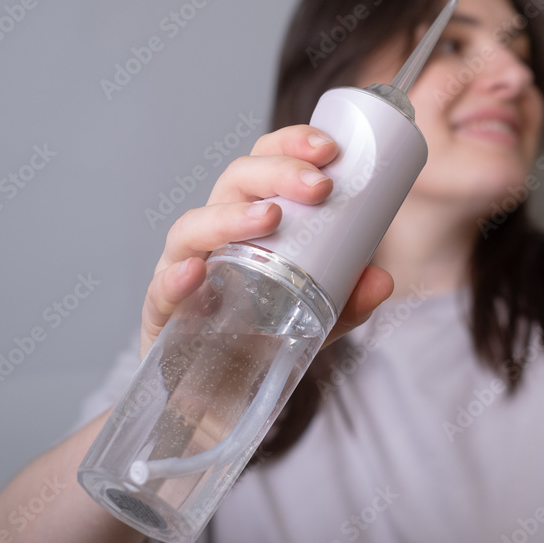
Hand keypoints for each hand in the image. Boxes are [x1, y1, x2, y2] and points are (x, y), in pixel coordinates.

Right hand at [140, 125, 393, 359]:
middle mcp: (214, 234)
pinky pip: (160, 291)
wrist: (219, 399)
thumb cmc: (263, 336)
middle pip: (234, 183)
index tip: (330, 149)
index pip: (264, 163)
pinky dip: (175, 278)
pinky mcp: (162, 314)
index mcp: (250, 219)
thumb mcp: (318, 316)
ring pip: (193, 227)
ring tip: (271, 218)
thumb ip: (351, 300)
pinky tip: (197, 271)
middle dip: (276, 173)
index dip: (291, 145)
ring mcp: (182, 269)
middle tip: (319, 185)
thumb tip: (383, 280)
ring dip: (232, 217)